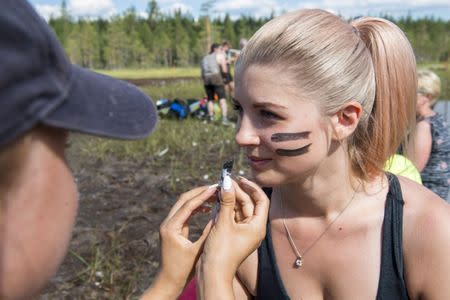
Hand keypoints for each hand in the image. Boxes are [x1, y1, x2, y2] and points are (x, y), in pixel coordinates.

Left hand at [141, 185, 215, 299]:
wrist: (168, 281)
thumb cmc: (183, 269)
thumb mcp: (198, 250)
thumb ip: (208, 232)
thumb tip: (219, 215)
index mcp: (171, 227)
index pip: (188, 205)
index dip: (203, 195)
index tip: (215, 188)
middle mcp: (167, 223)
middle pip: (183, 200)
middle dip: (200, 192)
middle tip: (215, 188)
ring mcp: (168, 225)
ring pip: (183, 205)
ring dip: (198, 199)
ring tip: (214, 196)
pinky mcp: (172, 229)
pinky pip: (184, 213)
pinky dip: (195, 208)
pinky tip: (207, 208)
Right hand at [197, 176, 269, 297]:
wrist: (212, 273)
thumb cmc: (221, 251)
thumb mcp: (223, 223)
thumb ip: (226, 201)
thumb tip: (226, 182)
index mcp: (257, 226)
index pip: (261, 200)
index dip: (252, 187)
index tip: (240, 179)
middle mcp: (253, 228)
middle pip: (249, 203)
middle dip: (238, 191)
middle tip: (225, 181)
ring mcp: (243, 232)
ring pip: (239, 209)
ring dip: (231, 198)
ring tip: (220, 187)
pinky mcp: (233, 234)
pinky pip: (232, 216)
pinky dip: (226, 207)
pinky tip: (217, 199)